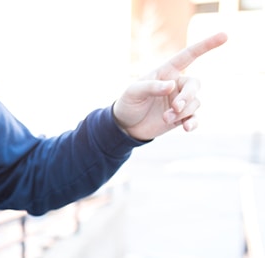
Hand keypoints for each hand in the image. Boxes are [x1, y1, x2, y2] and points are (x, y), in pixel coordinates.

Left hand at [113, 32, 227, 140]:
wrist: (126, 126)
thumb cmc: (129, 103)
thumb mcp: (134, 92)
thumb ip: (152, 86)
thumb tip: (172, 85)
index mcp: (166, 71)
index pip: (189, 55)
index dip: (206, 45)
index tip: (225, 35)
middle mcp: (177, 84)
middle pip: (194, 85)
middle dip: (187, 96)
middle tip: (175, 108)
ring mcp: (180, 101)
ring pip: (194, 103)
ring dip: (182, 112)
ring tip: (165, 118)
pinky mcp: (181, 117)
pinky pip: (194, 118)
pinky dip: (193, 122)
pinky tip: (187, 128)